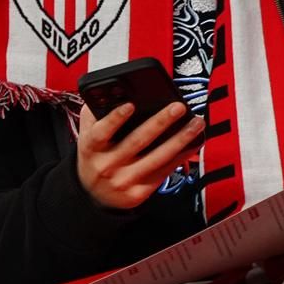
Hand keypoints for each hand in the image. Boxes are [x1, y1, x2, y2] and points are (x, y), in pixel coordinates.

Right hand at [76, 101, 204, 209]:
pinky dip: (181, 156)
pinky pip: (164, 172)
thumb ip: (96, 113)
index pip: (102, 131)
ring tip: (196, 123)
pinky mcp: (138, 192)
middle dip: (160, 122)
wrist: (92, 193)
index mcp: (91, 147)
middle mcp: (106, 165)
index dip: (115, 118)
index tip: (130, 105)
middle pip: (136, 141)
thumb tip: (116, 91)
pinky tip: (193, 143)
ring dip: (180, 139)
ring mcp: (123, 180)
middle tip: (178, 107)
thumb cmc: (95, 154)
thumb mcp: (87, 133)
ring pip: (156, 158)